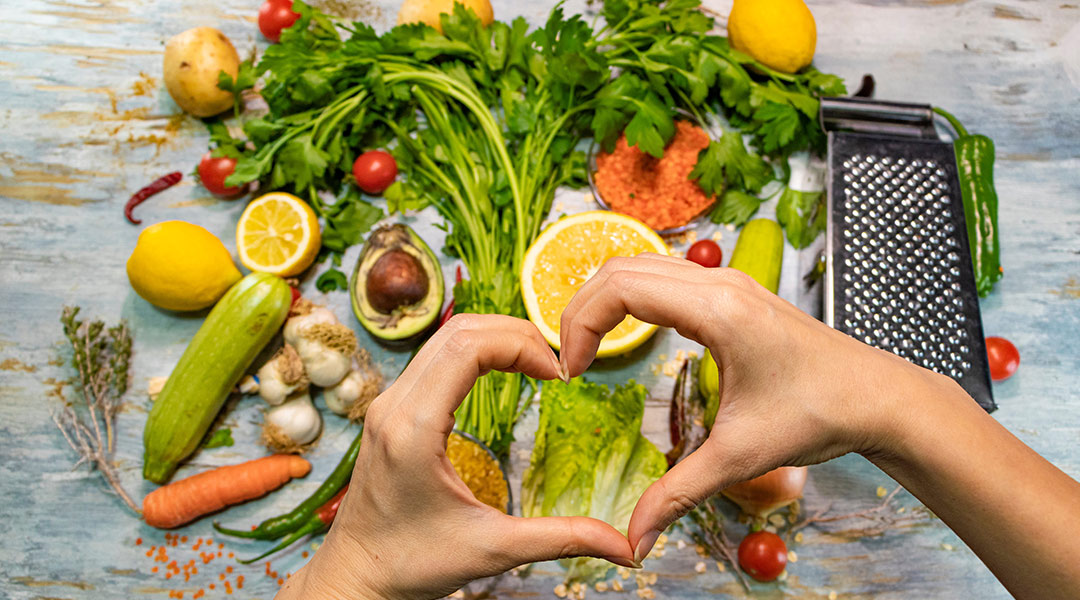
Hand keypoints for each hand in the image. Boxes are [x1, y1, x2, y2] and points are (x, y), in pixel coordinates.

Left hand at [278, 315, 635, 599]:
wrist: (356, 578)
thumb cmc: (411, 564)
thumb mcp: (492, 550)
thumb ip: (561, 539)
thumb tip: (624, 547)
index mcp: (413, 429)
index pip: (467, 347)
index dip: (521, 345)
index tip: (558, 373)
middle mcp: (394, 406)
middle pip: (458, 331)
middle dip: (515, 334)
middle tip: (555, 362)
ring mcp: (387, 405)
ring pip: (444, 338)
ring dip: (494, 338)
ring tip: (537, 363)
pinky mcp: (389, 411)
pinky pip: (433, 358)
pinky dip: (474, 352)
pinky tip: (503, 373)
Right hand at [558, 254, 937, 561]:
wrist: (878, 398)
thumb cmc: (821, 413)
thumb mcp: (740, 456)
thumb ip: (678, 493)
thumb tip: (634, 538)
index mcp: (717, 309)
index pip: (620, 288)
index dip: (580, 325)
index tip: (572, 372)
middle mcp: (719, 283)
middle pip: (620, 268)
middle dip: (580, 309)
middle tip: (569, 360)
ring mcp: (728, 283)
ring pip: (640, 265)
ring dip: (604, 300)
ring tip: (588, 347)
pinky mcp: (734, 293)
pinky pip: (664, 276)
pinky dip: (631, 297)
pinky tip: (629, 335)